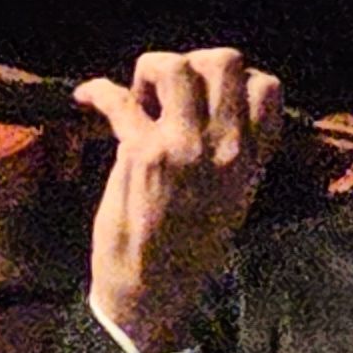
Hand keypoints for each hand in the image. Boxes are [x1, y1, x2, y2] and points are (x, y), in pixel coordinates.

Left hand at [78, 48, 286, 352]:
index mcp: (252, 159)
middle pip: (225, 60)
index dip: (234, 79)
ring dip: (152, 71)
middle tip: (170, 92)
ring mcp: (185, 147)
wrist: (154, 291)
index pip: (267, 88)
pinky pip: (118, 100)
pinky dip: (96, 92)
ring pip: (176, 66)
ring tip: (139, 98)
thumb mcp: (234, 199)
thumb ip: (233, 152)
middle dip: (192, 61)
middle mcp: (226, 147)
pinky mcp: (142, 154)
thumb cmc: (189, 249)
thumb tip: (212, 107)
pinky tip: (84, 99)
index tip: (206, 97)